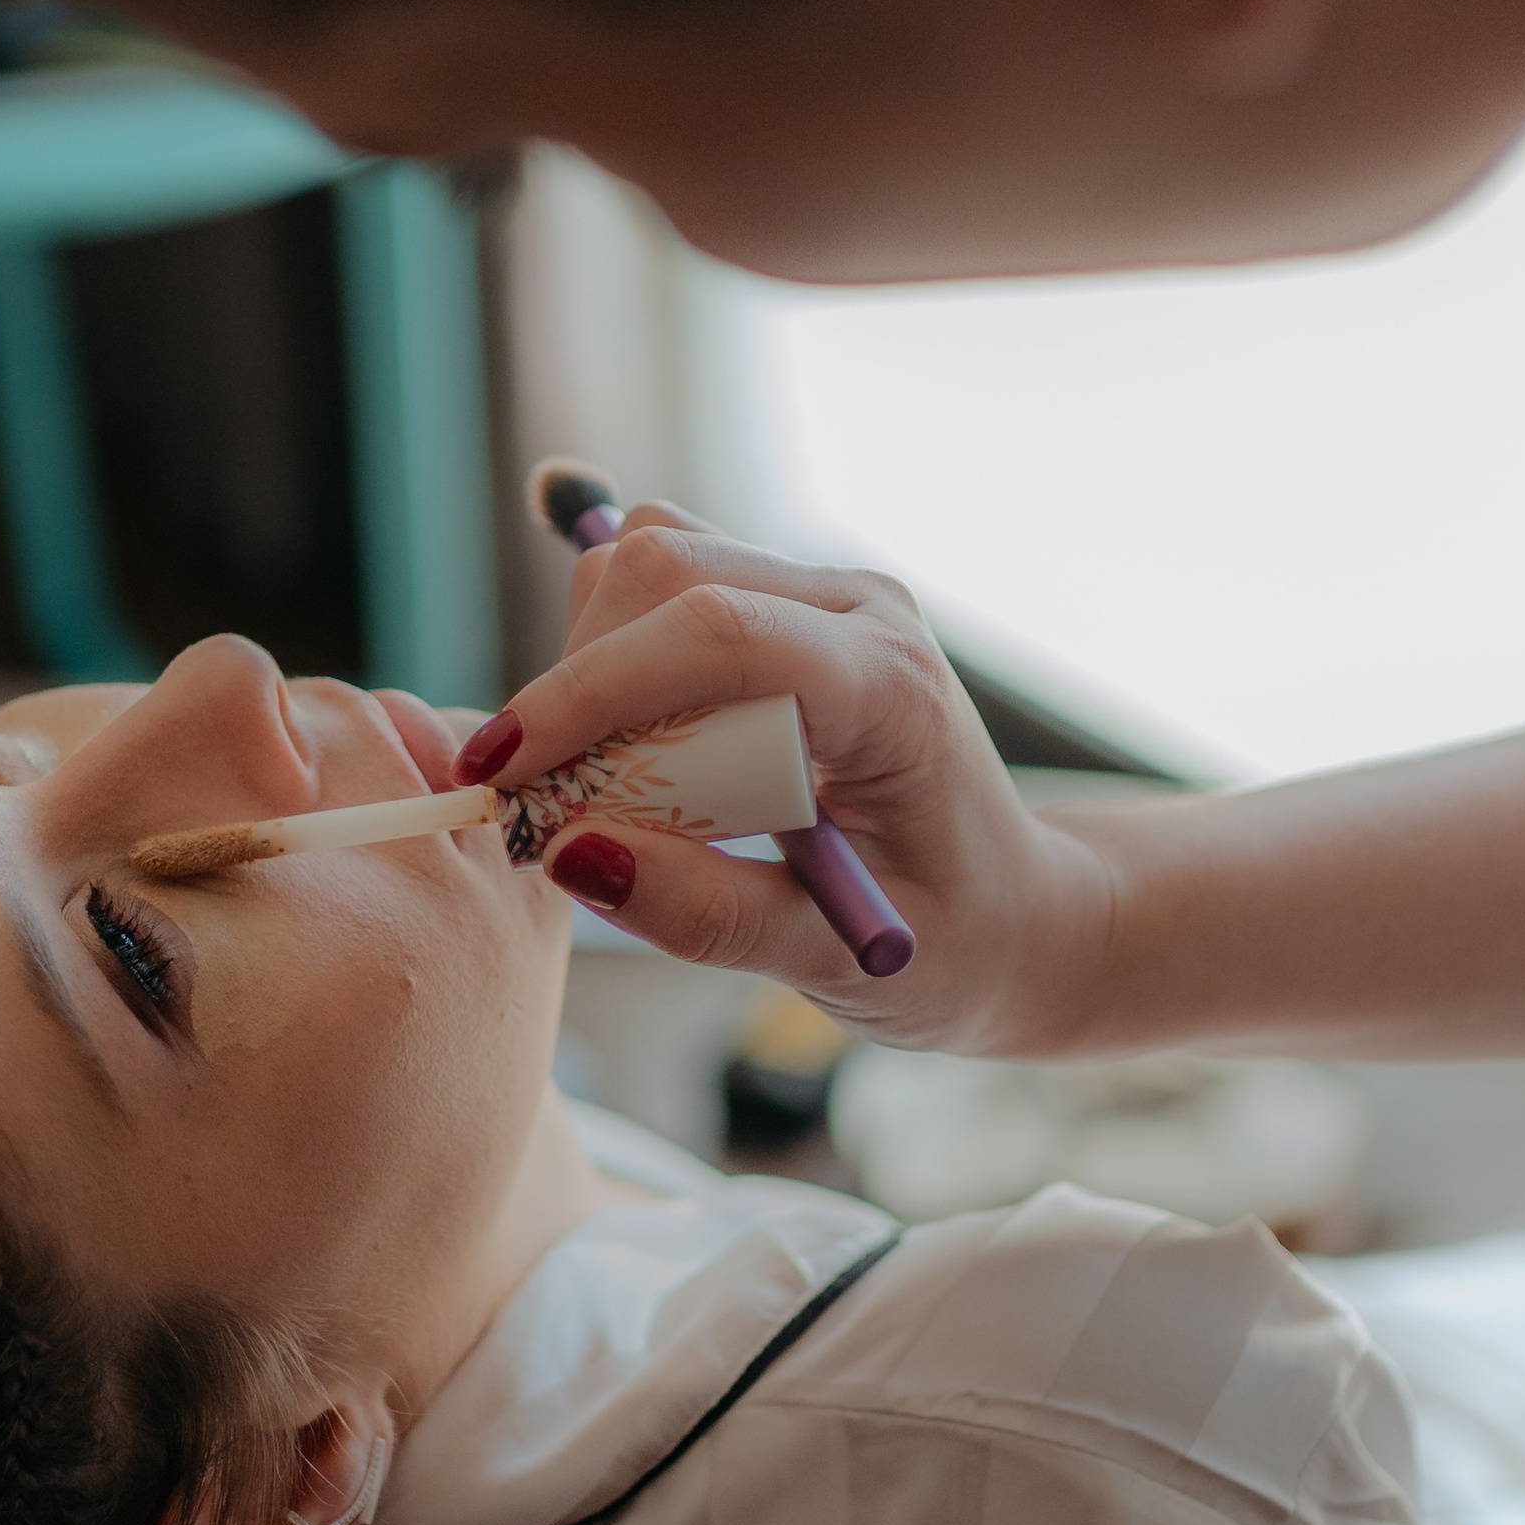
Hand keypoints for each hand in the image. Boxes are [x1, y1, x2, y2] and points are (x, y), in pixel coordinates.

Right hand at [454, 505, 1108, 1046]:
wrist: (1020, 915)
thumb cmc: (952, 947)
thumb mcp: (840, 966)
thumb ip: (711, 916)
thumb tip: (571, 852)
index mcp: (889, 688)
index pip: (718, 635)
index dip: (591, 691)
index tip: (504, 772)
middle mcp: (858, 611)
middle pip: (664, 569)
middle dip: (577, 681)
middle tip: (543, 804)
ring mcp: (823, 596)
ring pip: (650, 557)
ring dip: (589, 664)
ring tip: (599, 785)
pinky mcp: (784, 606)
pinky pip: (660, 584)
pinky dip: (610, 655)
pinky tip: (618, 743)